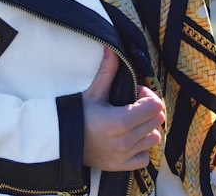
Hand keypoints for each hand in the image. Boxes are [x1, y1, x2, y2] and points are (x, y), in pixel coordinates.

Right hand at [81, 48, 164, 171]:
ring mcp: (124, 155)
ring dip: (146, 128)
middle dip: (148, 110)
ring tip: (130, 122)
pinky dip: (140, 148)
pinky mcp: (120, 166)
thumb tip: (111, 49)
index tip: (135, 94)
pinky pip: (144, 158)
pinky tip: (128, 140)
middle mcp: (125, 140)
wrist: (59, 140)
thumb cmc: (75, 114)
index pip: (155, 106)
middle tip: (132, 105)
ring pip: (153, 139)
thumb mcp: (92, 93)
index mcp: (121, 120)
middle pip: (157, 121)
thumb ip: (106, 72)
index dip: (148, 96)